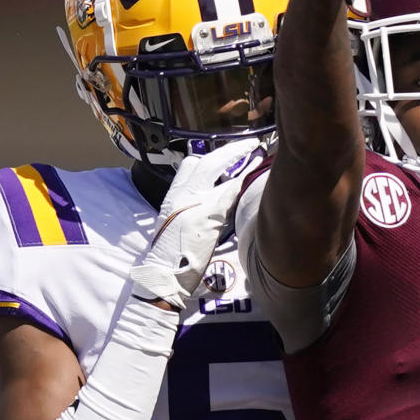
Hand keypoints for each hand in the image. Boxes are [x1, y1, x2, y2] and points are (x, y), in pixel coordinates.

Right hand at [131, 140, 264, 308]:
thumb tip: (206, 211)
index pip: (188, 166)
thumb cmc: (172, 260)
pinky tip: (255, 170)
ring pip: (216, 168)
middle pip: (204, 161)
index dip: (208, 158)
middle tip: (247, 144)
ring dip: (238, 157)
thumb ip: (189, 213)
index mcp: (171, 197)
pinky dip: (243, 178)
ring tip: (255, 150)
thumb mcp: (175, 229)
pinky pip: (228, 189)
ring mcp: (193, 202)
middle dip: (227, 150)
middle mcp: (180, 195)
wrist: (164, 276)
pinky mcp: (208, 214)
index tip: (224, 156)